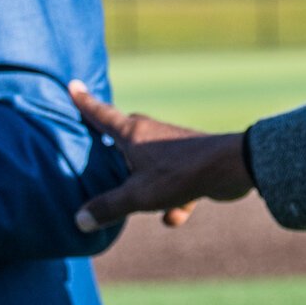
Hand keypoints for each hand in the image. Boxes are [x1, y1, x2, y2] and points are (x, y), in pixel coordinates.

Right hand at [69, 81, 253, 231]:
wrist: (232, 167)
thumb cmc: (181, 174)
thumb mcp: (138, 195)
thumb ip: (108, 207)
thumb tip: (79, 220)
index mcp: (132, 134)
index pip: (101, 115)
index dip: (84, 102)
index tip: (73, 84)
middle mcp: (151, 135)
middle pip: (123, 134)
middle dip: (109, 140)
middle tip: (92, 141)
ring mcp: (172, 148)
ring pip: (147, 161)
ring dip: (139, 178)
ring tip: (130, 195)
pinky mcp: (191, 164)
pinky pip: (172, 182)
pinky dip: (171, 199)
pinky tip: (173, 217)